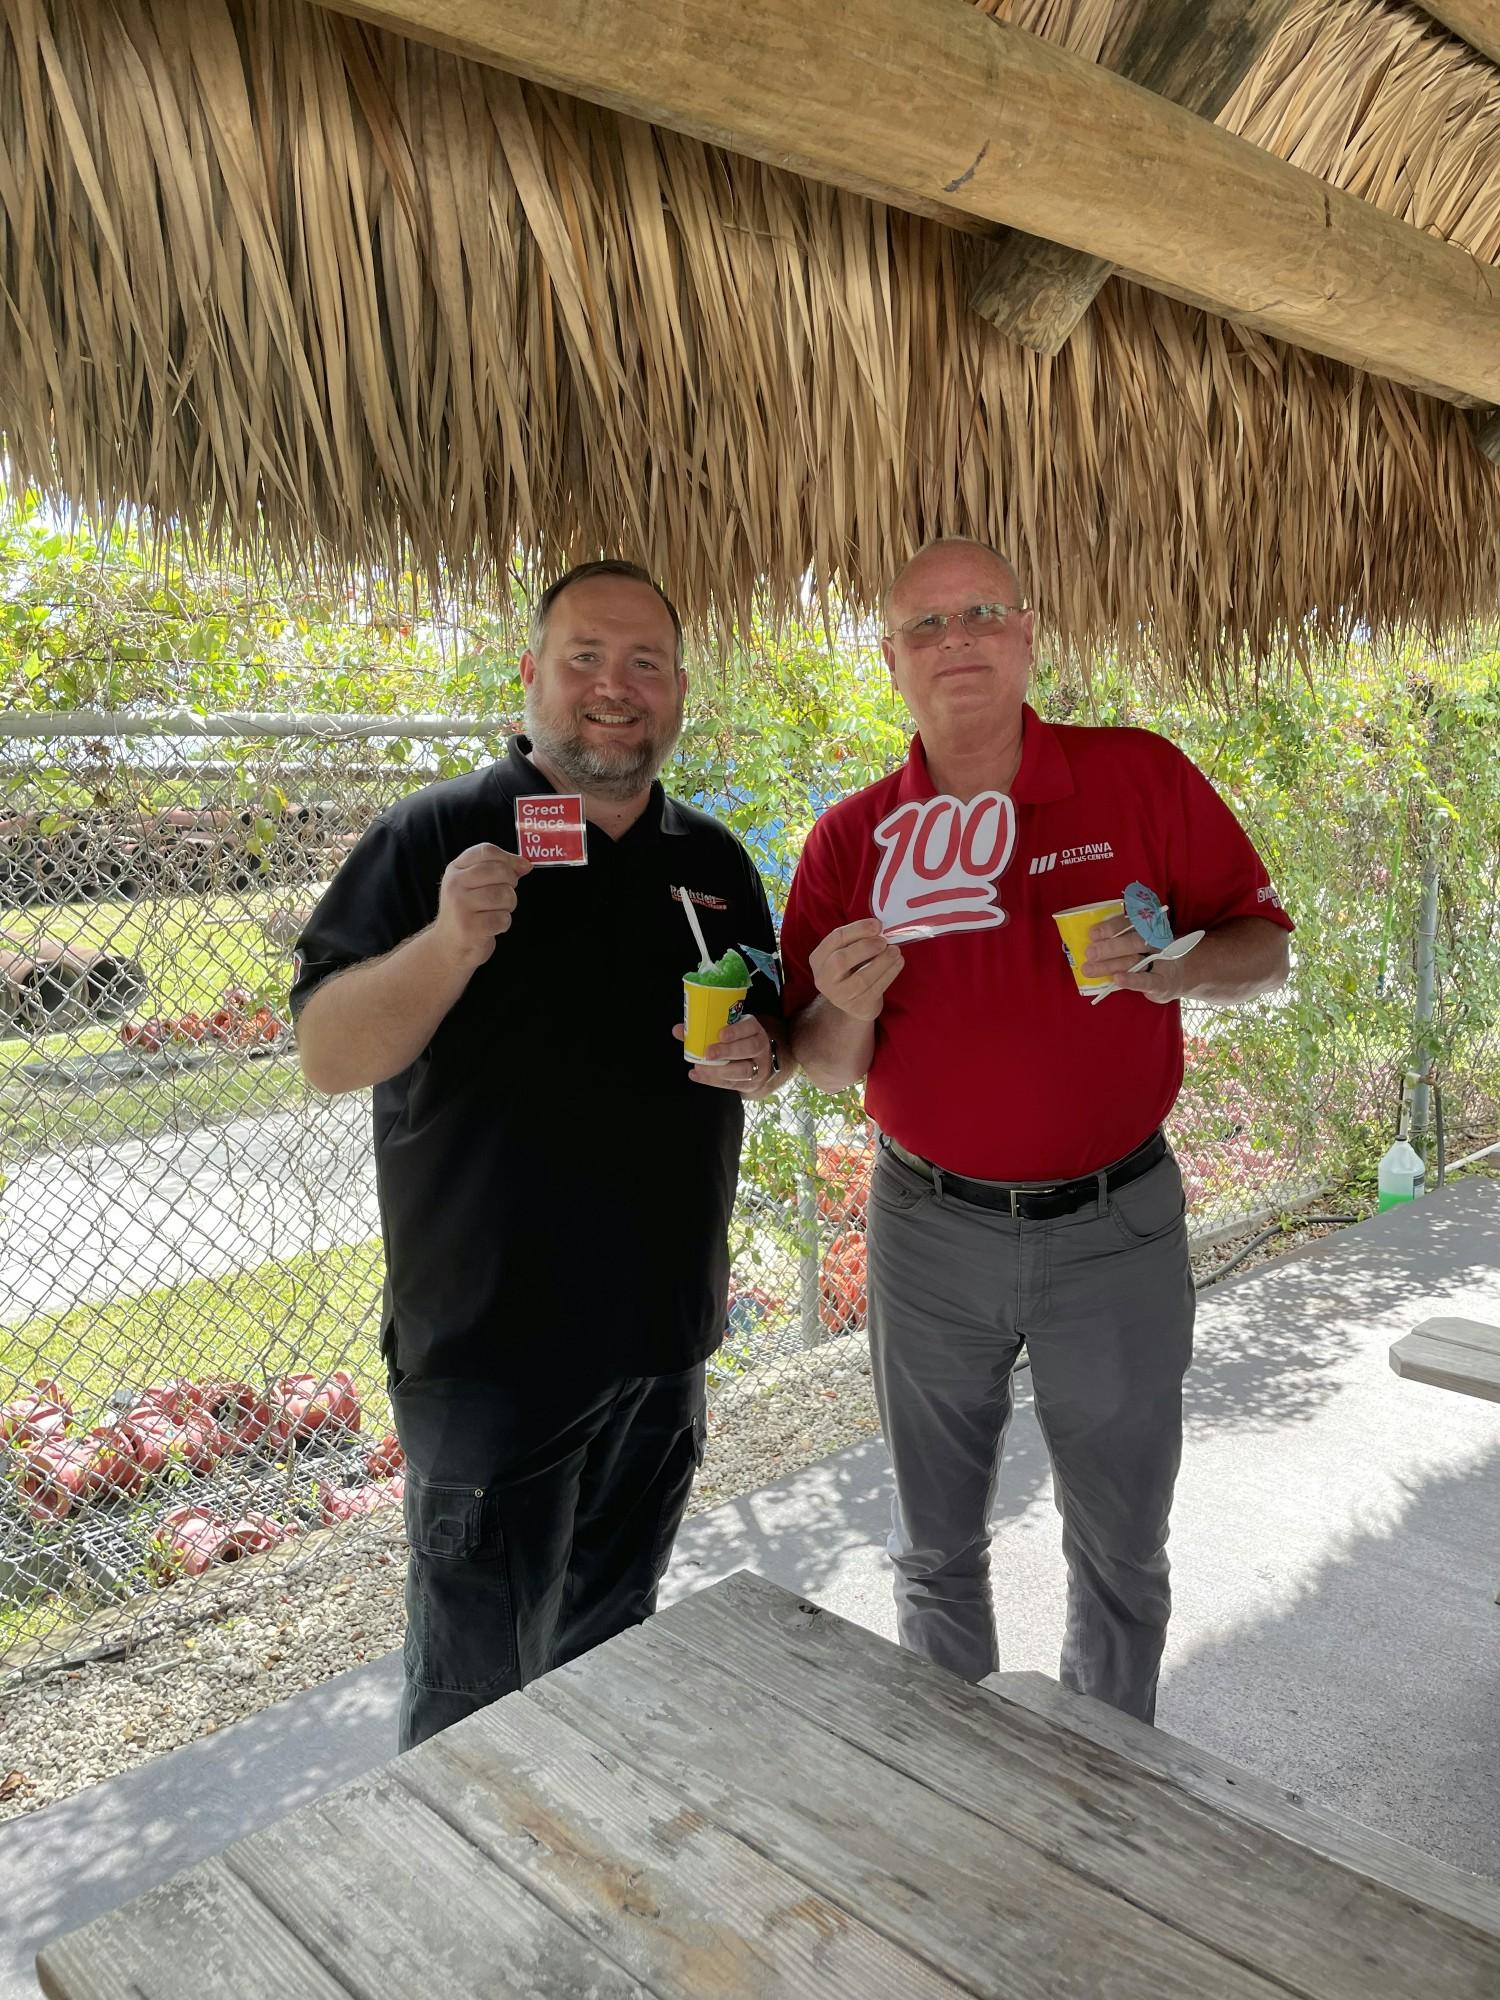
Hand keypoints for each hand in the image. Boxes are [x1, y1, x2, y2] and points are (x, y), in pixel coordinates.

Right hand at [433, 843, 531, 967]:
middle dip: (511, 884)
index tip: (519, 869)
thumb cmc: (467, 912)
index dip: (509, 859)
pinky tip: (492, 925)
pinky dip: (504, 923)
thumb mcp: (475, 885)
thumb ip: (499, 870)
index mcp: (456, 869)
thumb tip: (525, 864)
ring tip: (496, 911)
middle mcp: (455, 884)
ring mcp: (460, 905)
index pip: (486, 851)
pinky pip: (502, 918)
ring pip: (504, 894)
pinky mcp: (469, 927)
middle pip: (499, 870)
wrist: (448, 946)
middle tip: (504, 896)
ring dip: (509, 906)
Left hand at [675, 1014, 775, 1094]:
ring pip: (745, 1070)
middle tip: (708, 1053)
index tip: (720, 1034)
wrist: (757, 1063)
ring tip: (701, 1067)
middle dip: (728, 1051)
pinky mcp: (750, 1083)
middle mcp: (760, 1047)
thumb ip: (703, 1030)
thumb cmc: (737, 1042)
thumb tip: (678, 1030)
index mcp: (754, 1030)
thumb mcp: (727, 1031)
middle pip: (750, 1048)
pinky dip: (713, 1081)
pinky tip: (698, 1075)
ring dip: (721, 1070)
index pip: (750, 1027)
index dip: (736, 1031)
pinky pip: (733, 1084)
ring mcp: (758, 1066)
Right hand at [809, 919, 903, 1022]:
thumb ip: (858, 939)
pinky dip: (890, 973)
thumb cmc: (852, 970)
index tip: (877, 924)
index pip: (835, 939)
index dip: (858, 929)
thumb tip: (879, 927)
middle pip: (841, 960)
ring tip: (895, 951)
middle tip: (884, 941)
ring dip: (882, 962)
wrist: (854, 1003)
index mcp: (818, 959)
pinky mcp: (858, 1006)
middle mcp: (824, 978)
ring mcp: (839, 996)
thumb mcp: (848, 952)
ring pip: (862, 978)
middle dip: (865, 947)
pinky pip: (876, 989)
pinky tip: (898, 963)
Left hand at [1081, 916, 1182, 1004]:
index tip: (1092, 933)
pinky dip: (1132, 980)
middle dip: (1109, 947)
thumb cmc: (1152, 956)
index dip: (1111, 927)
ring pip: (1135, 962)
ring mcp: (1162, 963)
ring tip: (1089, 969)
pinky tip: (1117, 979)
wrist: (1181, 976)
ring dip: (1110, 965)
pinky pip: (1146, 981)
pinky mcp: (1162, 983)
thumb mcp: (1142, 942)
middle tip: (1089, 952)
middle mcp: (1158, 942)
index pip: (1131, 924)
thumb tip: (1091, 940)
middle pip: (1134, 942)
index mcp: (1150, 928)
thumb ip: (1121, 938)